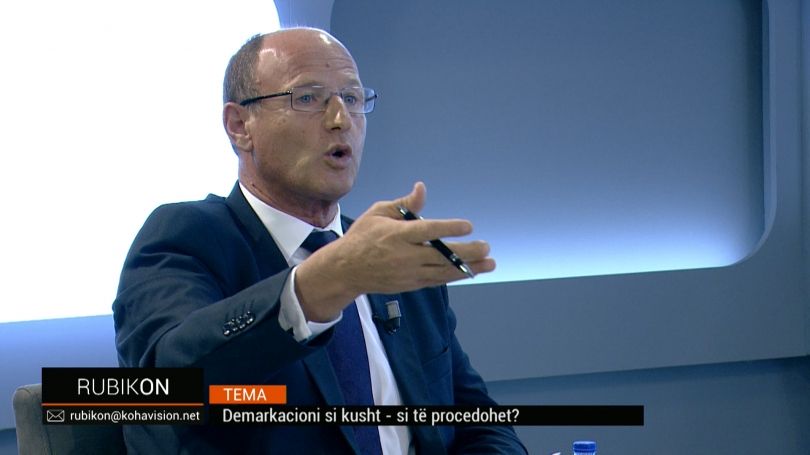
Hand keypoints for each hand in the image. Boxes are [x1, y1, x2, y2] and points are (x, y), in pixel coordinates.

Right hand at [294, 182, 494, 321]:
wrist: (346, 270)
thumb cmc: (363, 236)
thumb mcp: (378, 213)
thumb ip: (404, 204)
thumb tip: (422, 188)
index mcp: (396, 235)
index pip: (427, 231)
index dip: (449, 229)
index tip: (468, 226)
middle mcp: (404, 256)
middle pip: (440, 255)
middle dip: (466, 252)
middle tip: (486, 246)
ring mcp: (409, 273)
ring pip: (443, 271)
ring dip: (468, 268)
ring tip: (489, 263)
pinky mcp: (411, 284)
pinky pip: (437, 280)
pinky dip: (455, 275)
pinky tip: (471, 271)